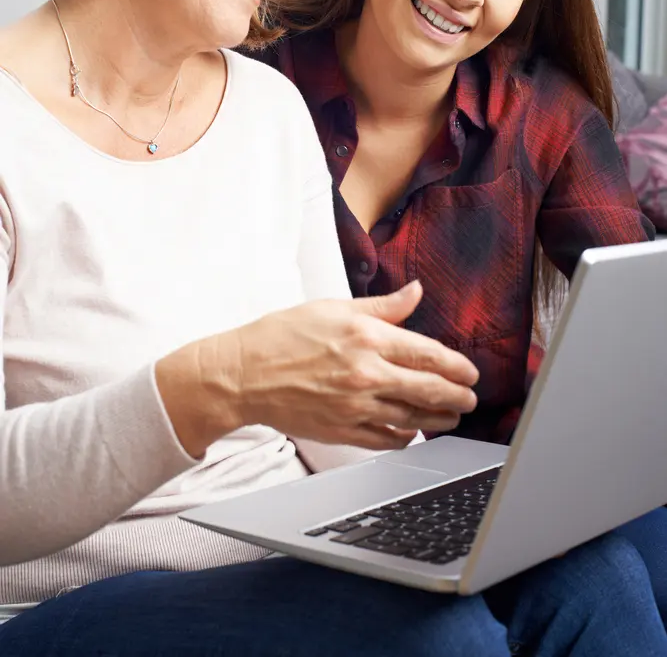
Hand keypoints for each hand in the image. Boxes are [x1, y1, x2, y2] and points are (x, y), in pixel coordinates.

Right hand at [157, 281, 478, 456]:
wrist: (243, 374)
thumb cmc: (283, 335)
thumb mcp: (335, 307)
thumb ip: (383, 306)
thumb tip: (416, 292)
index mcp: (367, 337)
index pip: (428, 353)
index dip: (456, 365)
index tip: (469, 371)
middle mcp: (366, 373)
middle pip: (429, 389)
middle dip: (458, 395)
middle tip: (471, 396)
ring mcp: (356, 406)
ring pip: (413, 417)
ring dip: (439, 418)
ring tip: (452, 416)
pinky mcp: (343, 430)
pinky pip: (386, 438)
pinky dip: (405, 436)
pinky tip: (412, 432)